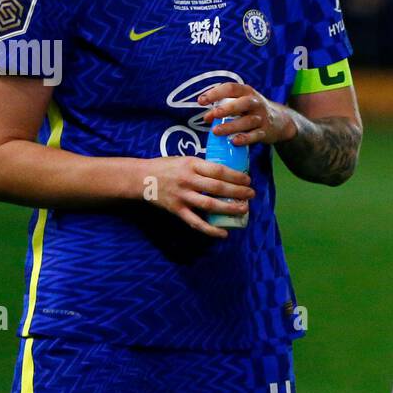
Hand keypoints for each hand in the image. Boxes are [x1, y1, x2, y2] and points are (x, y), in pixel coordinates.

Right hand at [138, 155, 253, 237]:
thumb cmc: (166, 167)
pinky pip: (196, 222)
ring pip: (209, 204)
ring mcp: (182, 196)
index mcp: (191, 164)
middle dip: (238, 191)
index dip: (235, 175)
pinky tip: (223, 233)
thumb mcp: (184, 159)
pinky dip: (210, 229)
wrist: (141, 178)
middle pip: (217, 187)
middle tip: (251, 194)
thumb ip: (202, 166)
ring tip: (244, 209)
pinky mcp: (177, 210)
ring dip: (229, 208)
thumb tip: (225, 172)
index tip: (248, 179)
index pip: (218, 170)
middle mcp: (188, 180)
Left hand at [197, 83, 297, 146]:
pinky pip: (255, 135)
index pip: (230, 88)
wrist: (280, 121)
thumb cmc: (253, 110)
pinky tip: (233, 141)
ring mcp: (261, 117)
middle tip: (213, 114)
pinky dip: (244, 139)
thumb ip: (224, 107)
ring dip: (231, 126)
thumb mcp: (241, 102)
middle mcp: (255, 103)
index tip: (201, 101)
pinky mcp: (265, 131)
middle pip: (242, 103)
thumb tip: (206, 118)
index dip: (215, 93)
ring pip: (247, 121)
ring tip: (216, 131)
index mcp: (246, 92)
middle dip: (227, 108)